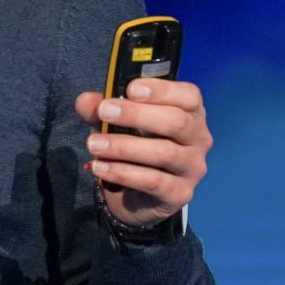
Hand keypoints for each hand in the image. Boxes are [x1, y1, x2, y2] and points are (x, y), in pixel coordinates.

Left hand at [73, 77, 211, 229]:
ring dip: (124, 146)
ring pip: (164, 153)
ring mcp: (193, 168)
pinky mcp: (180, 193)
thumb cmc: (135, 146)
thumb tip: (85, 101)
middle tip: (104, 111)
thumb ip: (102, 109)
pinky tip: (100, 167)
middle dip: (137, 114)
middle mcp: (199, 138)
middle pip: (176, 121)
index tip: (131, 88)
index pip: (189, 96)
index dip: (161, 90)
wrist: (138, 195)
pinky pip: (153, 181)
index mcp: (191, 113)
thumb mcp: (116, 123)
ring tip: (94, 144)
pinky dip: (123, 172)